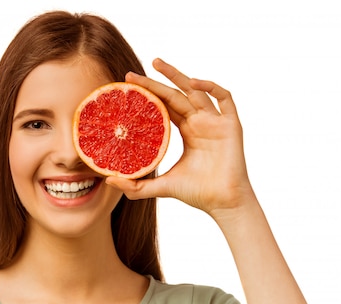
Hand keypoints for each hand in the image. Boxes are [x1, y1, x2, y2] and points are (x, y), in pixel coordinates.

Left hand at [106, 59, 255, 217]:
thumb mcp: (161, 187)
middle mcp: (200, 122)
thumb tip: (109, 181)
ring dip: (178, 75)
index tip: (127, 89)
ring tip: (156, 64)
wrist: (223, 203)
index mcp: (187, 132)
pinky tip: (193, 82)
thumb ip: (136, 186)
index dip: (149, 96)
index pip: (165, 107)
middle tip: (130, 74)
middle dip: (154, 82)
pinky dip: (211, 86)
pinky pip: (224, 98)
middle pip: (175, 94)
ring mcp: (216, 121)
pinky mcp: (231, 125)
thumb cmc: (196, 193)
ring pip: (196, 90)